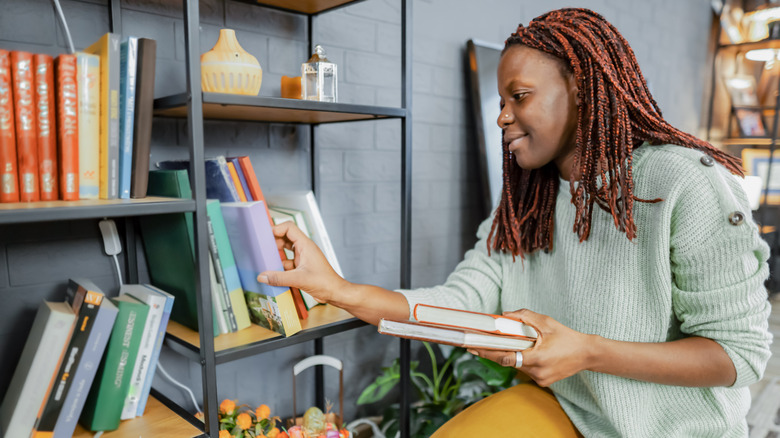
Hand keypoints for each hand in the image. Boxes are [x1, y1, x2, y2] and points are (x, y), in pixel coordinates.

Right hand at [257, 221, 347, 303]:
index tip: (266, 236)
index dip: (277, 229)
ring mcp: (303, 258)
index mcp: (306, 245)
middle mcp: (304, 249)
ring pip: (285, 252)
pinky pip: (287, 264)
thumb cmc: (326, 282)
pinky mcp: (301, 268)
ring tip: (265, 261)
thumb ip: (279, 278)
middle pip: (285, 238)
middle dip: (273, 242)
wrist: (335, 293)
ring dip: (276, 256)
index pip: (289, 228)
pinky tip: (273, 274)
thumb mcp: (299, 279)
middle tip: (262, 248)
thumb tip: (263, 276)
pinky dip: (280, 267)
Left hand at [467, 309, 594, 386]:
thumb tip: (505, 315)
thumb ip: (524, 317)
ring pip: (516, 366)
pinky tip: (521, 351)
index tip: (473, 348)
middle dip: (493, 353)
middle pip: (508, 362)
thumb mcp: (546, 322)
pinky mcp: (543, 382)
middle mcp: (537, 372)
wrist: (587, 354)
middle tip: (474, 346)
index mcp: (537, 358)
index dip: (488, 352)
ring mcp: (540, 379)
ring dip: (508, 355)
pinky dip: (521, 360)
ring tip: (496, 344)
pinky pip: (525, 370)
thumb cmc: (567, 337)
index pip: (506, 357)